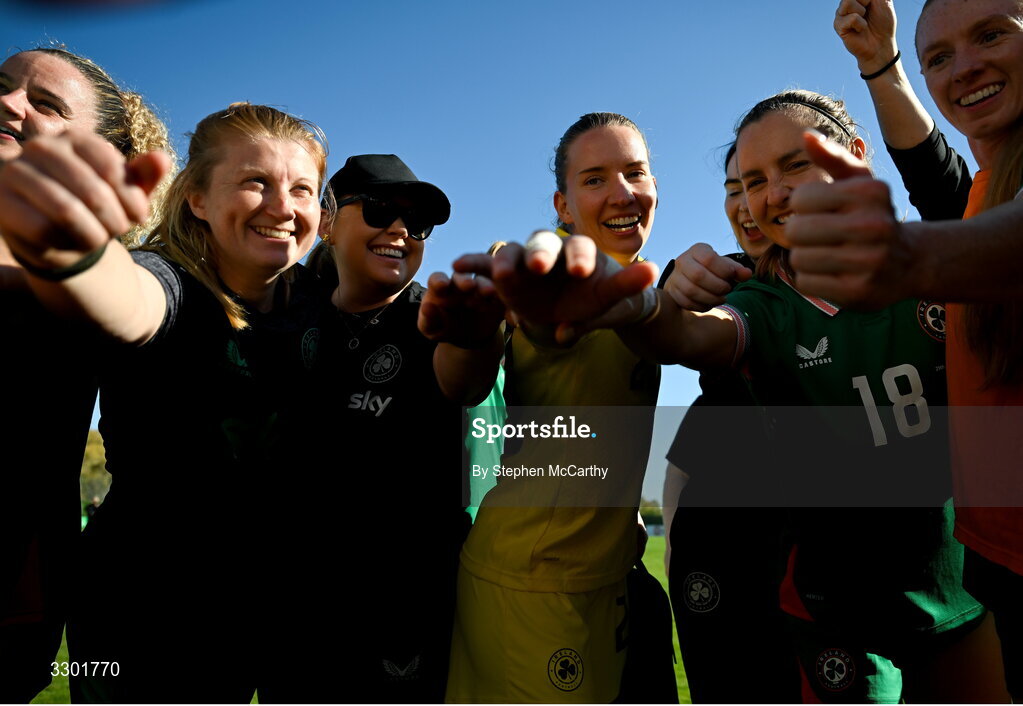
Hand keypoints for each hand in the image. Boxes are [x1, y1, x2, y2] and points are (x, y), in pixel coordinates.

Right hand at [0, 131, 170, 270]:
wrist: (61, 234)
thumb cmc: (99, 208)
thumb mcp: (127, 193)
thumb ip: (145, 176)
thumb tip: (163, 158)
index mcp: (75, 138)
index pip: (112, 167)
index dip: (132, 199)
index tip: (140, 217)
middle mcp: (42, 147)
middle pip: (92, 191)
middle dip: (115, 221)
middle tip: (119, 231)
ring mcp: (16, 172)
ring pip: (67, 211)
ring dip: (94, 235)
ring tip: (99, 239)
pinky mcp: (2, 201)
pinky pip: (43, 229)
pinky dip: (66, 243)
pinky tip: (71, 243)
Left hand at [418, 270, 505, 347]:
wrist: (467, 337)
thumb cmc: (444, 328)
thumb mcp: (432, 329)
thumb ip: (427, 320)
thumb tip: (426, 307)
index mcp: (442, 287)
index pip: (437, 279)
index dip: (439, 281)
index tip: (442, 286)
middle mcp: (461, 284)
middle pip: (462, 278)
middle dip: (465, 281)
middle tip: (470, 285)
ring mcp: (481, 289)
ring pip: (484, 284)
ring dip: (486, 287)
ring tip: (490, 293)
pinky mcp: (496, 300)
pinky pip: (503, 300)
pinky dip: (507, 305)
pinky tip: (508, 314)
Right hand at [452, 231, 657, 342]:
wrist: (576, 307)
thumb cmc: (595, 297)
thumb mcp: (612, 296)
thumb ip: (628, 284)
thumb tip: (652, 269)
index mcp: (578, 251)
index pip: (579, 247)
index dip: (580, 257)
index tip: (582, 273)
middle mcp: (550, 250)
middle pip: (542, 244)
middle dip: (540, 254)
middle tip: (539, 267)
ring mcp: (524, 261)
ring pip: (512, 253)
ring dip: (504, 261)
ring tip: (498, 274)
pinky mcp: (504, 276)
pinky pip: (485, 267)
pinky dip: (472, 265)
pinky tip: (457, 268)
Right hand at [664, 243, 751, 310]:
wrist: (690, 277)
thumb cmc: (712, 270)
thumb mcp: (725, 266)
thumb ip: (738, 270)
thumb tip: (748, 274)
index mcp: (697, 250)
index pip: (709, 258)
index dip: (724, 270)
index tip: (731, 276)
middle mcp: (682, 261)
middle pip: (698, 275)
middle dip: (717, 286)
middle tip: (727, 290)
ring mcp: (675, 277)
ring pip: (691, 291)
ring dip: (711, 298)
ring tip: (721, 299)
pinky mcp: (672, 292)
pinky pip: (686, 302)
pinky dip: (701, 306)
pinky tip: (710, 304)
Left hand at [788, 131, 915, 308]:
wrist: (909, 262)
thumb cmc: (872, 216)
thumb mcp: (859, 183)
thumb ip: (833, 157)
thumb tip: (807, 136)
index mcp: (869, 193)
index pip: (800, 198)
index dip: (803, 206)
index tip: (821, 210)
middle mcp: (873, 226)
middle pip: (795, 230)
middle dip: (800, 234)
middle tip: (819, 237)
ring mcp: (867, 262)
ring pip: (798, 259)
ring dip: (805, 258)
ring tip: (827, 255)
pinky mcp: (858, 292)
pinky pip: (805, 283)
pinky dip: (810, 278)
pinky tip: (831, 273)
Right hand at [834, 0, 898, 73]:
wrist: (880, 44)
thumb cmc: (883, 23)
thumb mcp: (883, 1)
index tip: (873, 4)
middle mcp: (846, 3)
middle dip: (866, 0)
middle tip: (868, 12)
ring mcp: (841, 14)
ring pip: (848, 2)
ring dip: (862, 11)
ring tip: (864, 21)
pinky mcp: (838, 26)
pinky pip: (851, 18)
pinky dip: (860, 24)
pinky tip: (860, 30)